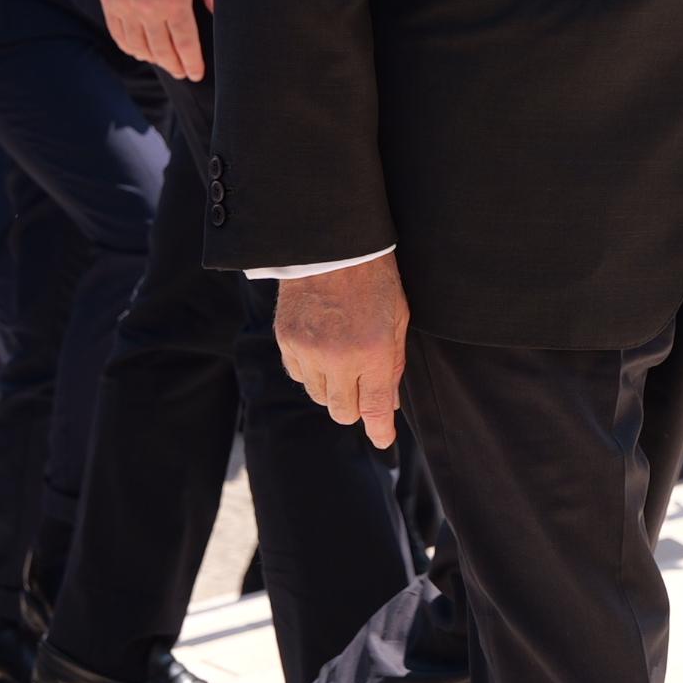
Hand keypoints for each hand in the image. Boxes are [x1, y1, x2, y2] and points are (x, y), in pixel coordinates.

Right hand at [96, 0, 214, 81]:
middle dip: (175, 66)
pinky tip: (141, 52)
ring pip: (140, 48)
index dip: (193, 63)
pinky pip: (120, 37)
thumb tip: (219, 13)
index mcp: (173, 0)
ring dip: (155, 60)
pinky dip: (131, 49)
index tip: (197, 73)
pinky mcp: (110, 5)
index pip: (186, 43)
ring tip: (166, 63)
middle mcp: (147, 10)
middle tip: (183, 73)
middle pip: (163, 51)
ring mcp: (126, 9)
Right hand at [276, 255, 408, 449]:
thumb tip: (387, 405)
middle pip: (342, 411)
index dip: (379, 430)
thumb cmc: (373, 278)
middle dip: (355, 406)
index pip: (373, 409)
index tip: (383, 439)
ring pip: (318, 396)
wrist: (332, 243)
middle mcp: (338, 358)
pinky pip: (297, 374)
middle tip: (361, 387)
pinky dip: (310, 370)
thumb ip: (393, 365)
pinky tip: (320, 348)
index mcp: (373, 352)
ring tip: (340, 359)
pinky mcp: (286, 340)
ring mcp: (308, 350)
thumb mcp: (397, 319)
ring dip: (331, 388)